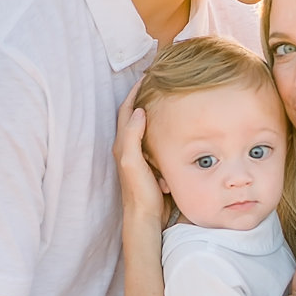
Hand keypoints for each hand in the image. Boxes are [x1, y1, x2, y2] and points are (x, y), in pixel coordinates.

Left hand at [113, 86, 164, 221]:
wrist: (145, 217)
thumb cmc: (139, 192)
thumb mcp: (132, 162)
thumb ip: (132, 137)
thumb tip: (139, 111)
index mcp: (122, 144)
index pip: (127, 111)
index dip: (134, 92)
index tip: (147, 77)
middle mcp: (128, 148)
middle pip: (134, 116)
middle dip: (143, 98)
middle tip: (158, 84)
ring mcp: (138, 157)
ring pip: (145, 128)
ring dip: (153, 113)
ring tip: (166, 100)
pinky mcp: (149, 165)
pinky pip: (154, 142)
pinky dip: (161, 131)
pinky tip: (172, 129)